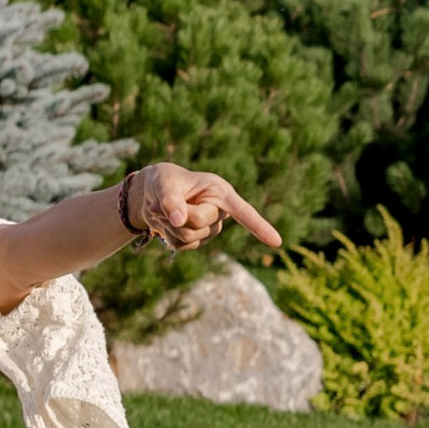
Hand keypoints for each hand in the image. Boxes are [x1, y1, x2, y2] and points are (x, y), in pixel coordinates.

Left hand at [128, 163, 281, 255]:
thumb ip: (171, 201)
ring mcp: (210, 227)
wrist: (152, 193)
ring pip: (190, 237)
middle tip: (160, 205)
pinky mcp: (198, 239)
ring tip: (159, 210)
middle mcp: (220, 211)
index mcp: (220, 192)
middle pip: (200, 223)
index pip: (243, 211)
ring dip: (168, 226)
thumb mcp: (164, 184)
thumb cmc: (164, 181)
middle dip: (178, 216)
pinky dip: (167, 235)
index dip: (260, 226)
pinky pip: (181, 246)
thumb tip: (180, 221)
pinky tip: (164, 223)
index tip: (276, 242)